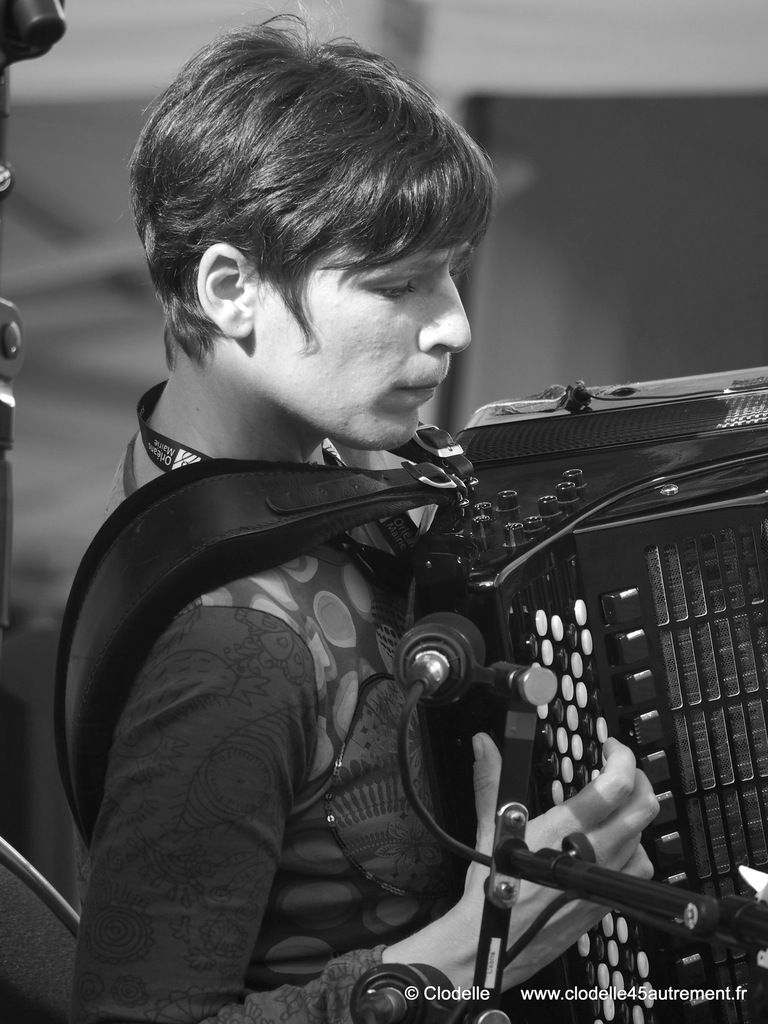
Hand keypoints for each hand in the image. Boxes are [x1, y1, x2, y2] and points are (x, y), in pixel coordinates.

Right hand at [461, 733, 658, 986]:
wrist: (494, 943)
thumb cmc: (492, 888)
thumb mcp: (491, 827)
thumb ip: (493, 779)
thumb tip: (485, 745)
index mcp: (564, 830)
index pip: (615, 785)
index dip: (623, 758)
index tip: (611, 749)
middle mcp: (592, 855)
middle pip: (643, 808)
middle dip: (638, 779)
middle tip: (620, 769)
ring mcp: (605, 882)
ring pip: (644, 839)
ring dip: (636, 816)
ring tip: (618, 806)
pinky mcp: (606, 902)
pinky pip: (638, 871)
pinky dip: (634, 850)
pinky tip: (614, 845)